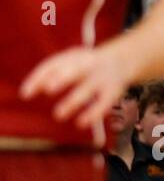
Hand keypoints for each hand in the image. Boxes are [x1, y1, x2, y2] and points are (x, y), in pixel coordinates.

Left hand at [20, 45, 135, 130]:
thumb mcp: (69, 63)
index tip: (25, 94)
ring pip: (86, 90)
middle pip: (74, 70)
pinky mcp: (113, 92)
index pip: (52, 65)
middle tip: (49, 89)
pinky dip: (93, 113)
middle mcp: (87, 65)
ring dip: (73, 102)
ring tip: (58, 115)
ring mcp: (101, 78)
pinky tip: (81, 123)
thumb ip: (50, 73)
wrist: (121, 61)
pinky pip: (103, 103)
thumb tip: (31, 90)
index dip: (38, 78)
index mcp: (72, 56)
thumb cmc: (86, 65)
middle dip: (62, 79)